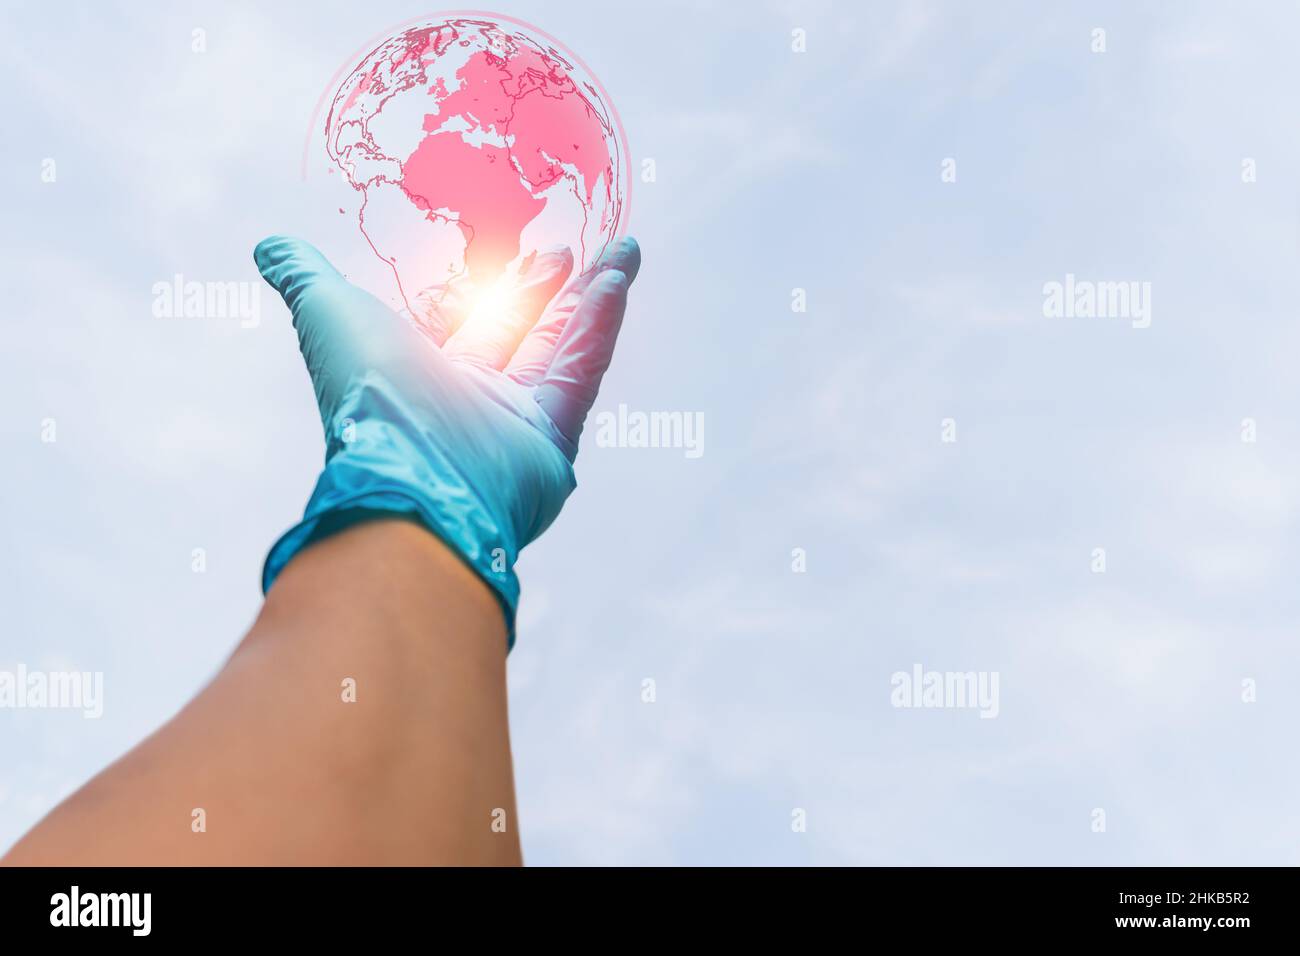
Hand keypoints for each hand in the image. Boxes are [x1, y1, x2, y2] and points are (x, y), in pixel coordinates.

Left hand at [254, 235, 641, 645]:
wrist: (412, 474)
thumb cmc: (368, 397)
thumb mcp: (329, 316)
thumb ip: (306, 279)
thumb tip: (270, 246)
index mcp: (418, 377)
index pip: (461, 324)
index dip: (489, 288)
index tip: (517, 251)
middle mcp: (468, 401)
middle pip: (515, 334)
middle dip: (542, 290)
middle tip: (565, 250)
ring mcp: (514, 422)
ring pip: (559, 348)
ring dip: (590, 298)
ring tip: (622, 250)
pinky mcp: (553, 437)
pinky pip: (582, 371)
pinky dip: (602, 325)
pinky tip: (620, 279)